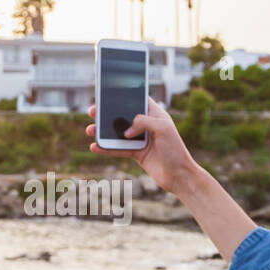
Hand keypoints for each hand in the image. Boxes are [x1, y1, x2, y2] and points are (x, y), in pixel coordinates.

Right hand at [84, 98, 198, 195]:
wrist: (179, 176)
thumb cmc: (175, 150)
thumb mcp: (162, 128)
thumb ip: (142, 122)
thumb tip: (125, 130)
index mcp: (155, 115)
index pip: (138, 100)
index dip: (124, 95)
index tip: (108, 93)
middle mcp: (147, 126)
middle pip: (123, 116)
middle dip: (107, 114)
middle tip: (93, 111)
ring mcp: (141, 140)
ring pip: (117, 133)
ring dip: (102, 132)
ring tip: (90, 130)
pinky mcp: (136, 154)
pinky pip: (118, 149)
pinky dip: (106, 149)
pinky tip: (95, 147)